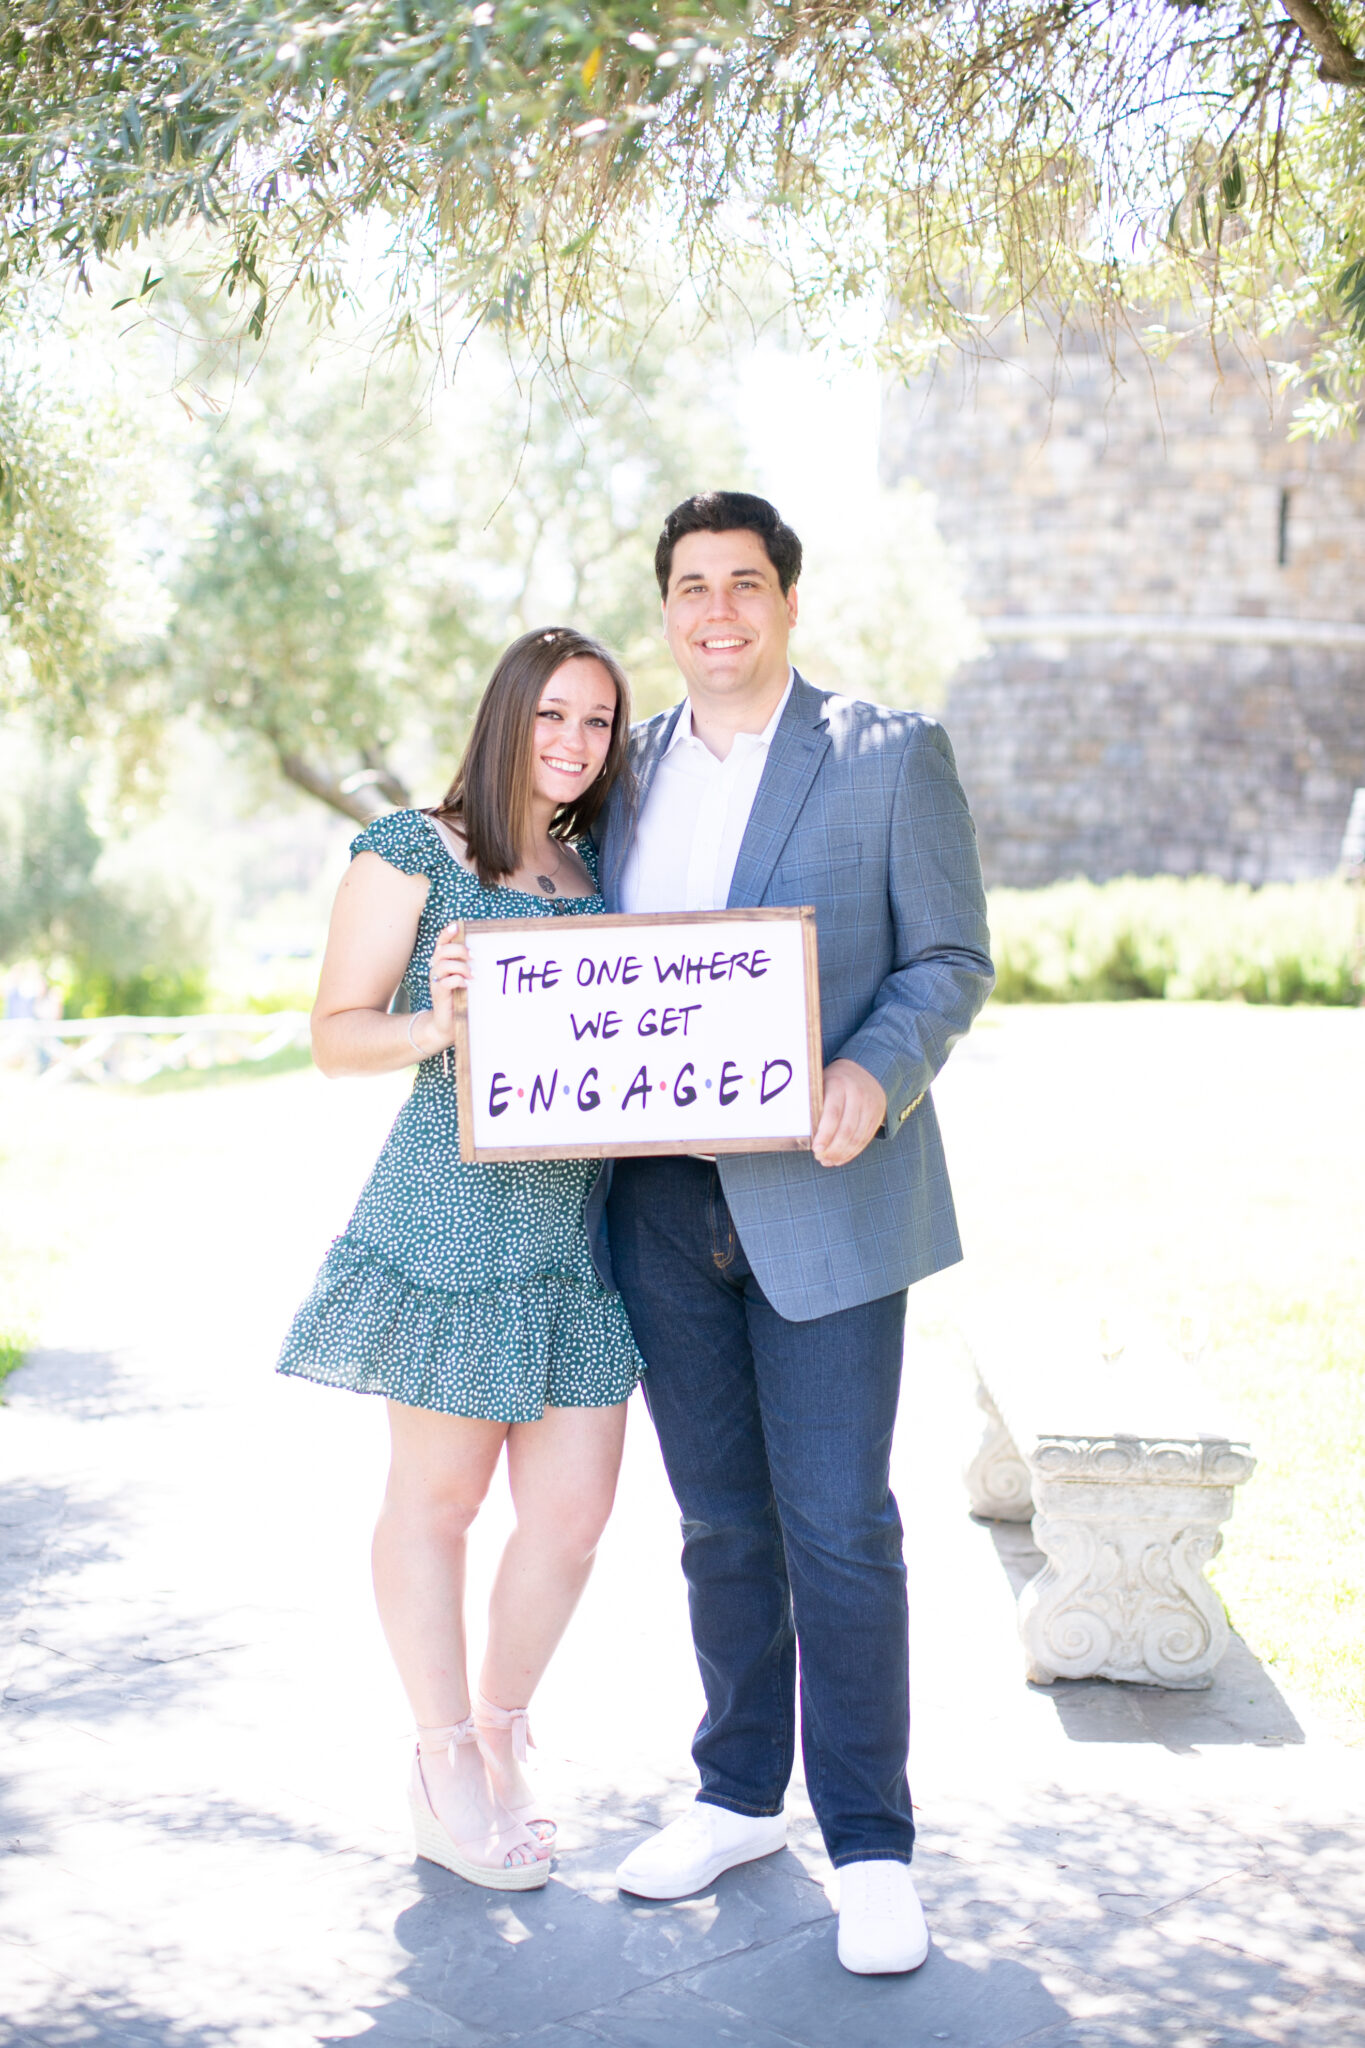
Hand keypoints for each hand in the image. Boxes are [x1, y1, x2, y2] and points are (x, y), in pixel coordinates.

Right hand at [426, 922, 470, 1045]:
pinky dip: (457, 981)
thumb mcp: (466, 980)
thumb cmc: (460, 999)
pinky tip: (466, 986)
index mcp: (443, 963)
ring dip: (460, 967)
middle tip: (474, 957)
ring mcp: (436, 981)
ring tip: (472, 976)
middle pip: (442, 951)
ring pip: (443, 964)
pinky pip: (444, 982)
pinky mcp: (438, 994)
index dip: (447, 933)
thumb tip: (488, 955)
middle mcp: (437, 969)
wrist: (447, 1024)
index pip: (441, 943)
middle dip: (459, 950)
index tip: (457, 927)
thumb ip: (471, 967)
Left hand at [812, 1058, 886, 1168]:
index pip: (833, 1114)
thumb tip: (800, 1133)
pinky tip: (840, 1158)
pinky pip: (865, 1139)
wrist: (864, 1070)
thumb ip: (815, 1105)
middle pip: (846, 1129)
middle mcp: (858, 1094)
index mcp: (839, 1084)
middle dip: (833, 1149)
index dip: (824, 1134)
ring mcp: (871, 1105)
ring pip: (857, 1137)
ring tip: (828, 1161)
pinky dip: (852, 1152)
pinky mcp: (878, 1115)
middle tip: (820, 1158)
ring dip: (842, 1154)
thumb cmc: (833, 1083)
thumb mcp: (822, 1085)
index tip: (816, 1149)